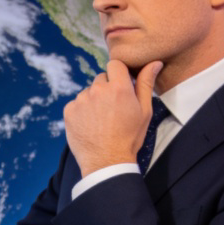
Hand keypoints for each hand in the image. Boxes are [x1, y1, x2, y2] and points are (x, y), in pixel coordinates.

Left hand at [62, 59, 163, 176]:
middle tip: (112, 109)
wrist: (106, 162)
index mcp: (119, 87)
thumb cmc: (129, 137)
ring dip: (93, 100)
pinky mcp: (69, 111)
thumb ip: (146, 83)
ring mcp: (81, 100)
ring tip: (101, 120)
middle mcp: (98, 90)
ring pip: (88, 92)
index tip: (121, 86)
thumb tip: (154, 62)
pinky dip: (81, 111)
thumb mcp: (144, 111)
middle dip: (106, 89)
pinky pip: (76, 104)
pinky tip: (89, 125)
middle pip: (101, 79)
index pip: (115, 64)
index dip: (118, 74)